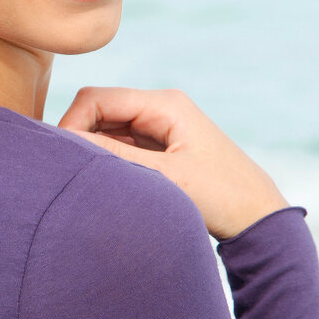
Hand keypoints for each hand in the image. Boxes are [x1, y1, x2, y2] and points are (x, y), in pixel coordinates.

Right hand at [57, 86, 289, 241]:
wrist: (258, 219)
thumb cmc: (220, 196)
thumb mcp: (163, 177)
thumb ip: (113, 155)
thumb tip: (66, 141)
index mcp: (164, 104)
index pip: (97, 98)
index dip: (71, 122)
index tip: (61, 156)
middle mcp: (160, 107)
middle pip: (99, 109)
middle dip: (78, 135)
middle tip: (65, 169)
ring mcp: (160, 126)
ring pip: (106, 128)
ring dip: (92, 148)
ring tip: (83, 178)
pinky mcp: (160, 146)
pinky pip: (120, 144)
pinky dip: (107, 158)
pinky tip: (102, 179)